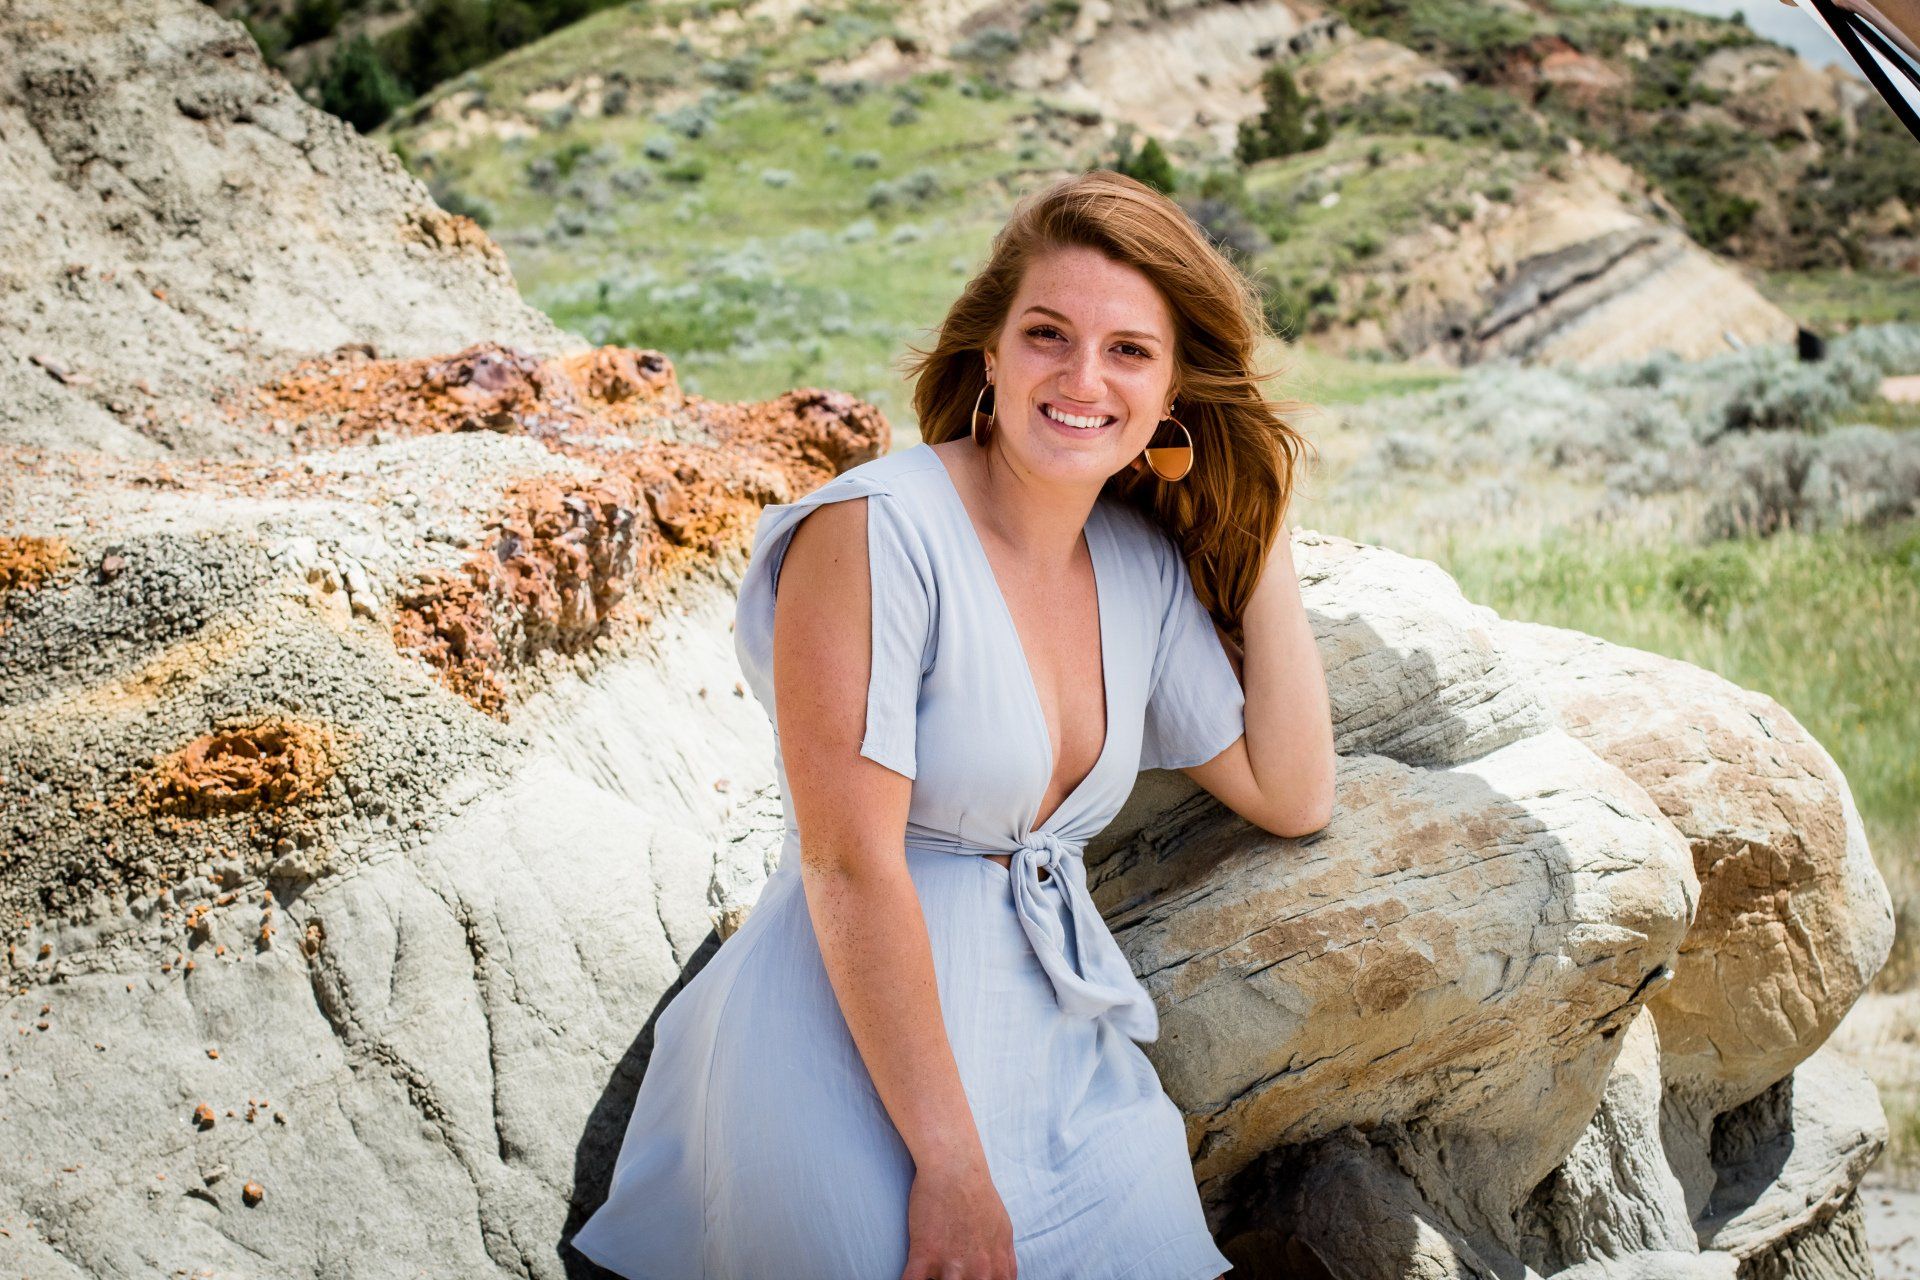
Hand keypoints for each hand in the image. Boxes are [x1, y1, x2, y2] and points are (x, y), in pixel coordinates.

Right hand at [897, 1161, 1017, 1279]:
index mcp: (998, 1268)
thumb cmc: (979, 1196)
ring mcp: (951, 1265)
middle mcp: (978, 1272)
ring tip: (931, 1279)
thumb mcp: (1003, 1230)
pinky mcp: (925, 1254)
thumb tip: (1004, 1278)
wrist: (955, 1168)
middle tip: (948, 1279)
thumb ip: (1004, 1261)